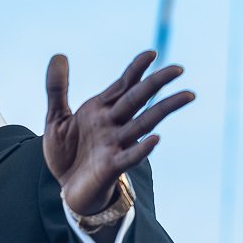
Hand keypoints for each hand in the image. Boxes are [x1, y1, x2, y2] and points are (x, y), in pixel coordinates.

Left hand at [43, 50, 194, 214]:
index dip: (137, 69)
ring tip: (186, 95)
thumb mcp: (56, 118)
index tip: (151, 53)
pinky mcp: (112, 166)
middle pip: (138, 98)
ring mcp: (115, 144)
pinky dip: (142, 149)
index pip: (124, 84)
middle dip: (157, 83)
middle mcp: (113, 123)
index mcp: (102, 109)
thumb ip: (57, 89)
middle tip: (179, 69)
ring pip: (144, 123)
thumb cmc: (66, 153)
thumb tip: (59, 55)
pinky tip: (155, 139)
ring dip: (164, 109)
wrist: (67, 188)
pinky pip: (130, 156)